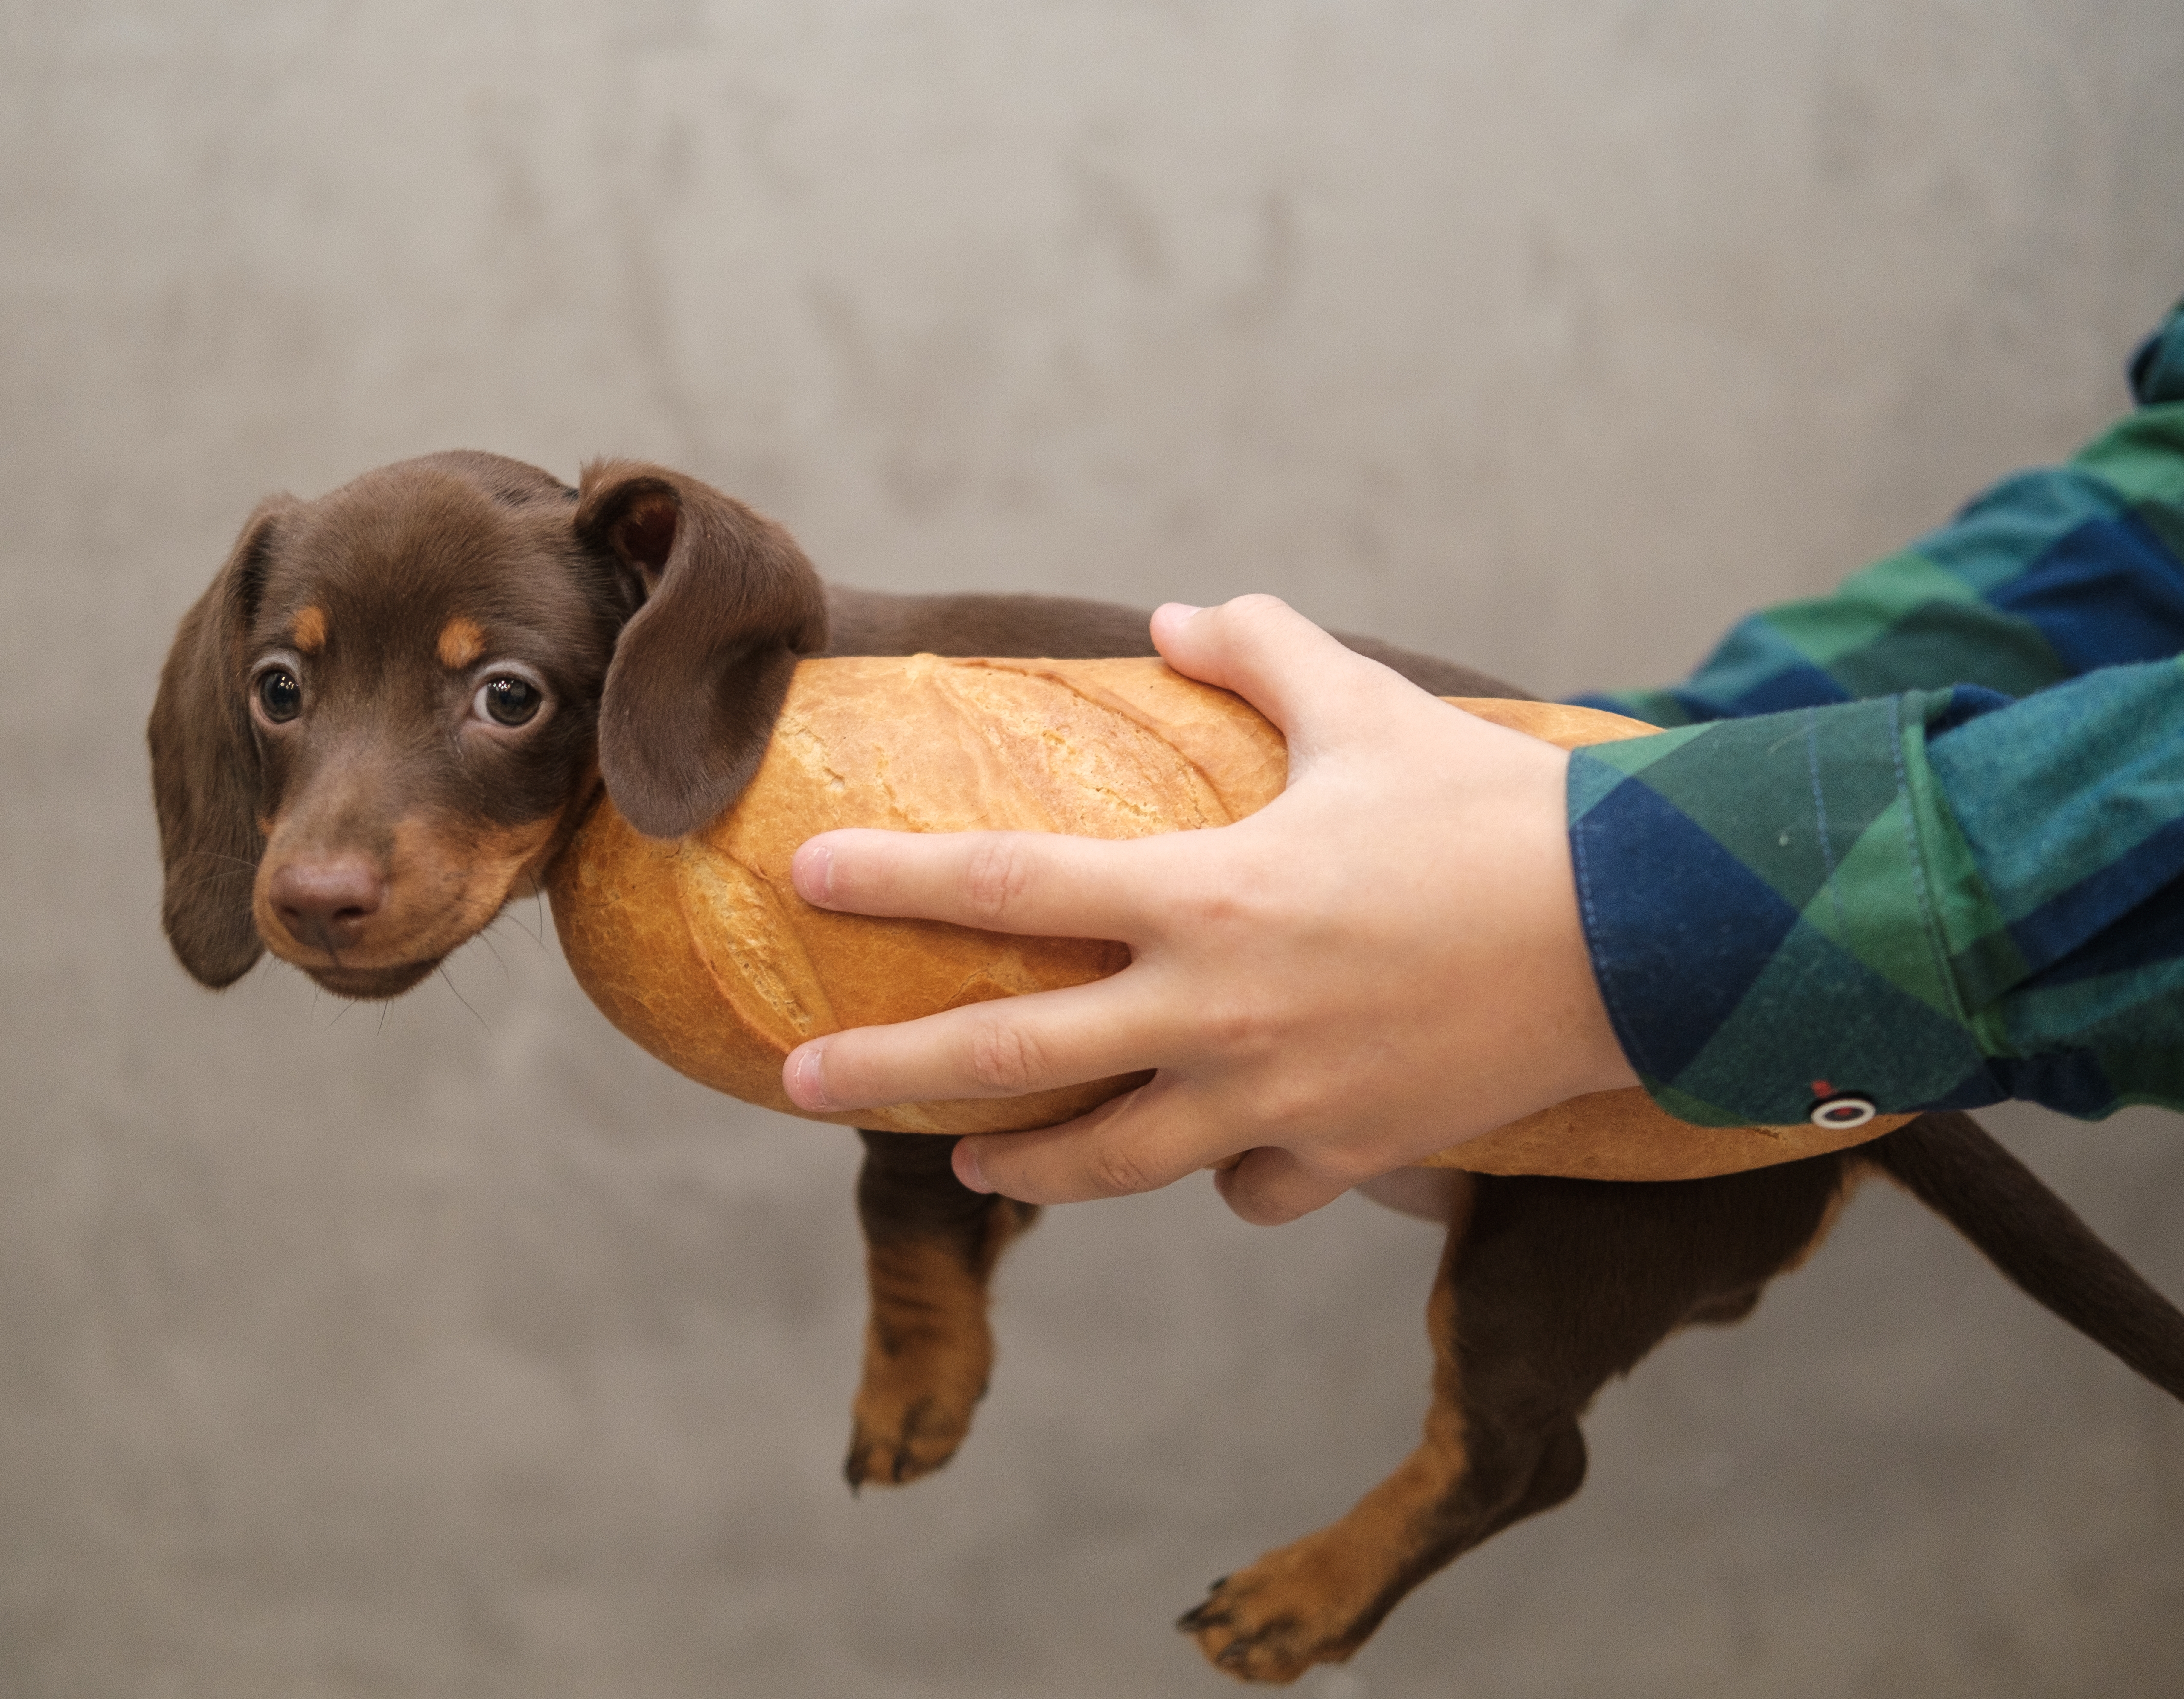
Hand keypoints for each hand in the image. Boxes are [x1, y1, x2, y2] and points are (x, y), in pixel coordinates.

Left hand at [781, 596, 1636, 1223]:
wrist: (1645, 935)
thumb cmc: (1500, 811)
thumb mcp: (1372, 709)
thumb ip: (1263, 653)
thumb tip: (1178, 619)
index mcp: (1207, 893)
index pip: (1010, 883)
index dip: (897, 877)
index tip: (809, 875)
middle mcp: (1218, 1012)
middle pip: (1012, 1054)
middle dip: (890, 1071)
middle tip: (801, 1083)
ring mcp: (1277, 1100)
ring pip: (1110, 1160)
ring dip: (1027, 1160)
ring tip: (973, 1157)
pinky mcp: (1345, 1155)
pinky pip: (1249, 1188)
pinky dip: (1223, 1175)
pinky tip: (1216, 1155)